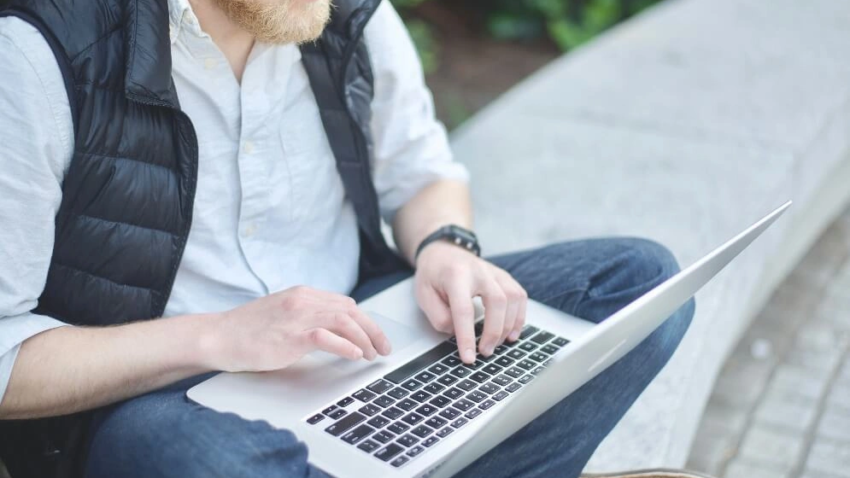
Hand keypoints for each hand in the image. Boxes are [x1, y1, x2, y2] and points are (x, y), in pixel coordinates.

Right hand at [205, 286, 391, 371]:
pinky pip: (326, 337)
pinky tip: (355, 355)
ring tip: (372, 355)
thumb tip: (336, 331)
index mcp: (303, 294)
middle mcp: (303, 301)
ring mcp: (296, 317)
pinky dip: (345, 346)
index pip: (345, 304)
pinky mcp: (290, 336)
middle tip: (384, 349)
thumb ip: (307, 316)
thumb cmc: (248, 330)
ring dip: (364, 339)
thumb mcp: (283, 315)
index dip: (365, 322)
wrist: (218, 336)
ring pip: (344, 321)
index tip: (376, 338)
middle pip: (351, 311)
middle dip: (372, 330)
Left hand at [415, 242, 527, 363]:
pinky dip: (519, 317)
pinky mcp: (504, 276)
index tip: (469, 357)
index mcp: (455, 275)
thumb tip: (458, 334)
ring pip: (513, 298)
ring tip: (497, 345)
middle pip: (497, 301)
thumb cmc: (433, 275)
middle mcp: (479, 271)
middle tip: (485, 352)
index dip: (467, 336)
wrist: (443, 252)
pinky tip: (512, 333)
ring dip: (508, 326)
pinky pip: (520, 296)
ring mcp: (495, 272)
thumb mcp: (424, 296)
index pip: (464, 309)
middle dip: (494, 332)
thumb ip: (439, 317)